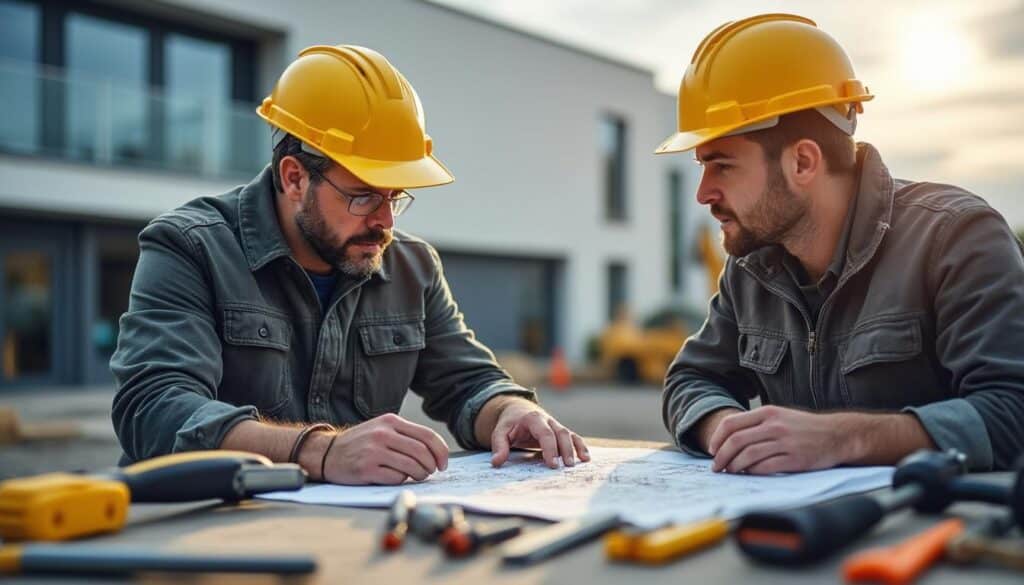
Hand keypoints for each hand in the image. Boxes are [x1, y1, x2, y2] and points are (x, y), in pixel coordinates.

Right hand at [321, 413, 448, 484]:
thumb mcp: (382, 428)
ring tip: (417, 476)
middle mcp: (383, 434)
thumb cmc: (360, 443)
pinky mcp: (366, 469)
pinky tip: (396, 477)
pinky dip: (401, 480)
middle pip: (422, 452)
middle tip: (431, 472)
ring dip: (420, 475)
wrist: (326, 452)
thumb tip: (434, 452)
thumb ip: (405, 435)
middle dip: (431, 466)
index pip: (427, 435)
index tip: (443, 463)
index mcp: (391, 422)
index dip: (441, 451)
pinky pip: (395, 478)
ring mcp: (374, 451)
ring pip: (411, 467)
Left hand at [489, 400, 589, 468]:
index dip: (550, 448)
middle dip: (565, 449)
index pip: (545, 433)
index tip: (552, 464)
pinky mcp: (559, 432)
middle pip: (560, 433)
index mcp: (533, 418)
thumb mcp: (500, 432)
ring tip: (581, 462)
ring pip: (569, 434)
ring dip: (575, 448)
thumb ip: (499, 446)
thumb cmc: (509, 424)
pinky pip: (573, 437)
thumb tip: (496, 462)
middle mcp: (547, 420)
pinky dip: (580, 446)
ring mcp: (555, 425)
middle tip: (566, 466)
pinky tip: (585, 458)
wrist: (517, 410)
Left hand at [707, 406, 848, 473]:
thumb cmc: (804, 427)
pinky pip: (765, 467)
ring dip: (734, 466)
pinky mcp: (795, 459)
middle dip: (721, 456)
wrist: (837, 435)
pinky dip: (752, 472)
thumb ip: (756, 424)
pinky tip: (749, 474)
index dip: (717, 439)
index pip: (731, 424)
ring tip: (730, 472)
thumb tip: (728, 440)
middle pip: (736, 441)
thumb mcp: (780, 416)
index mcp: (767, 413)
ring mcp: (785, 442)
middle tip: (716, 467)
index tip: (712, 450)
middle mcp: (774, 426)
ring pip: (748, 455)